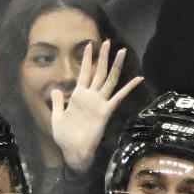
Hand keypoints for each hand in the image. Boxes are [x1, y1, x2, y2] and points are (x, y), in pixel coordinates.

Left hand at [51, 39, 144, 171]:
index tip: (90, 44)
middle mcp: (90, 97)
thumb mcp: (57, 116)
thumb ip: (58, 102)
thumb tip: (56, 90)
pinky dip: (128, 88)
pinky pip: (118, 97)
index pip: (84, 73)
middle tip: (109, 42)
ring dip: (115, 66)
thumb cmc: (64, 137)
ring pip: (109, 80)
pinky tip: (137, 78)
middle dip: (103, 57)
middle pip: (99, 72)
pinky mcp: (105, 112)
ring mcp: (99, 103)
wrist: (72, 151)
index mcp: (78, 96)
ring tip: (121, 51)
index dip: (86, 59)